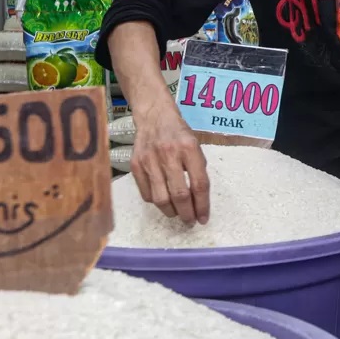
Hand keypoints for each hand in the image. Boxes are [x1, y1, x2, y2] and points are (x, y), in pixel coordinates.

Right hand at [129, 101, 209, 224]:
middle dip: (187, 214)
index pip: (199, 184)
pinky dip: (156, 202)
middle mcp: (169, 154)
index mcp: (189, 148)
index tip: (204, 218)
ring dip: (171, 212)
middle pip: (180, 195)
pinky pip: (146, 193)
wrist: (154, 116)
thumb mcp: (196, 146)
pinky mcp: (135, 164)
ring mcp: (150, 160)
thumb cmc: (179, 133)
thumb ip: (197, 170)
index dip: (203, 205)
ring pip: (161, 198)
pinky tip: (163, 200)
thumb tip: (199, 201)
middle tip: (190, 222)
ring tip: (177, 214)